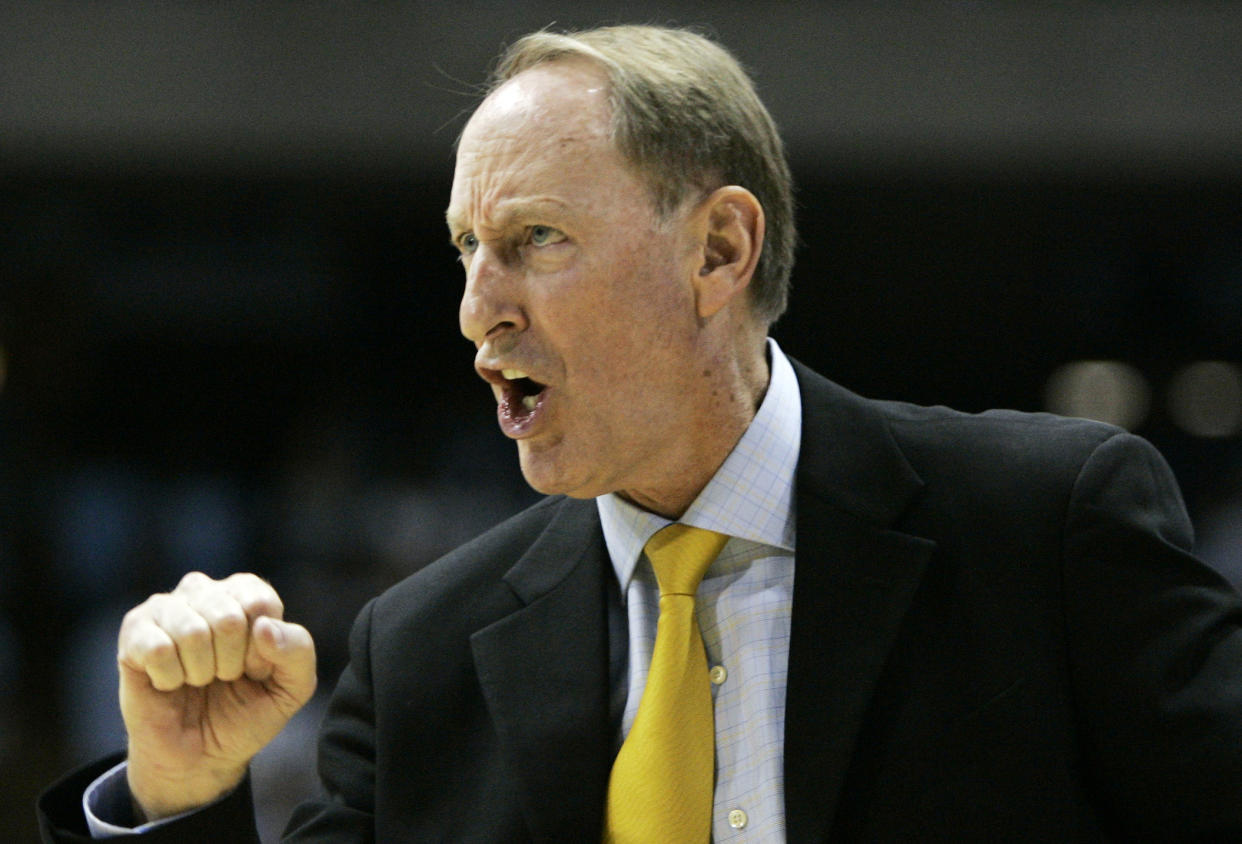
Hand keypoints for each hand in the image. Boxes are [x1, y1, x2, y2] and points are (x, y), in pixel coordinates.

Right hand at [117, 571, 316, 820]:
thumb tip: (263, 628)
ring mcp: (167, 608)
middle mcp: (206, 591)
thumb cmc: (246, 713)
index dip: (260, 651)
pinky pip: (158, 649)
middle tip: (221, 678)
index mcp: (248, 593)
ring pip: (192, 632)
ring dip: (199, 673)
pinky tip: (169, 683)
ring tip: (196, 680)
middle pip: (229, 618)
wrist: (199, 757)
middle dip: (230, 664)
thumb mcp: (292, 688)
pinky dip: (169, 679)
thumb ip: (298, 652)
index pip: (261, 604)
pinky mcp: (134, 631)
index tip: (253, 670)